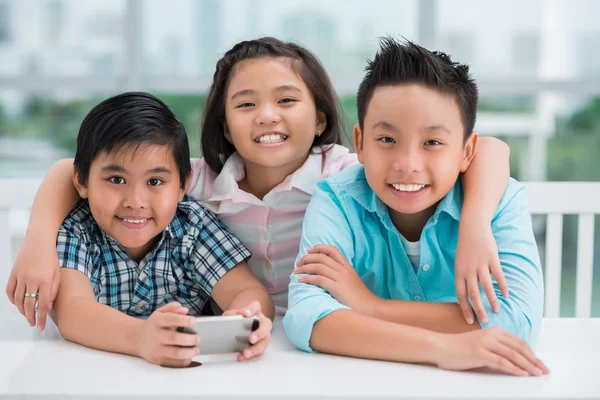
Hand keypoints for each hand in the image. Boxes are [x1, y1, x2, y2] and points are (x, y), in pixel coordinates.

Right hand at [5, 238, 59, 330]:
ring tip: (27, 316)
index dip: (42, 318)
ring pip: (18, 300)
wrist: (39, 241)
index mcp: (46, 280)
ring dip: (22, 310)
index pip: (43, 304)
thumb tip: (48, 307)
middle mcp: (32, 280)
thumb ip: (53, 291)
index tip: (41, 327)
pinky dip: (13, 300)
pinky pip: (10, 291)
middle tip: (33, 324)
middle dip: (31, 317)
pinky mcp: (13, 273)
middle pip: (29, 304)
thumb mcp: (58, 274)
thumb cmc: (51, 258)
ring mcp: (21, 276)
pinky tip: (18, 304)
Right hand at [135, 302, 199, 367]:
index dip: (183, 320)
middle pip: (174, 338)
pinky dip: (185, 361)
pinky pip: (174, 363)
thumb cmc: (155, 325)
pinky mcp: (158, 360)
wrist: (138, 339)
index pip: (170, 319)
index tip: (194, 321)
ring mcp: (156, 349)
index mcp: (157, 321)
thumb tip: (185, 310)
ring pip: (175, 354)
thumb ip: (173, 308)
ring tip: (196, 349)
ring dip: (190, 352)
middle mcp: (155, 336)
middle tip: (197, 338)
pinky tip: (189, 356)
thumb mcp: (161, 312)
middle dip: (190, 339)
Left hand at [223, 300, 271, 361]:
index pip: (256, 306)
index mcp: (255, 311)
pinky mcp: (262, 345)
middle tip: (251, 339)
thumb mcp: (232, 315)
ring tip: (246, 353)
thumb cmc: (238, 320)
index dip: (252, 309)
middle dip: (259, 333)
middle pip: (266, 325)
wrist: (240, 327)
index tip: (245, 314)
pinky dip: (251, 355)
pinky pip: (259, 351)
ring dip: (255, 348)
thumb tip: (228, 319)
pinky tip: (242, 356)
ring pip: (265, 341)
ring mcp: (264, 334)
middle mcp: (262, 322)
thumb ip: (230, 315)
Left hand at [294, 244, 378, 314]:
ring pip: (318, 266)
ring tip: (296, 271)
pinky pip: (319, 279)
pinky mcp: (337, 288)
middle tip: (298, 263)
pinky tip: (301, 281)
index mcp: (347, 267)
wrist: (372, 308)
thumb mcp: (352, 282)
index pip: (332, 250)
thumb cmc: (361, 299)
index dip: (319, 248)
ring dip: (304, 267)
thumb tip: (326, 275)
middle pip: (321, 257)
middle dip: (307, 258)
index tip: (309, 251)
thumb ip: (341, 276)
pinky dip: (307, 278)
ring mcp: (341, 278)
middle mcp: (344, 270)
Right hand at [433, 327, 548, 376]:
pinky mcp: (480, 353)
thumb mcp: (480, 343)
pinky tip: (522, 374)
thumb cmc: (459, 348)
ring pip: (513, 355)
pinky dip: (514, 369)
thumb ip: (496, 347)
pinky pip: (502, 362)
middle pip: (519, 348)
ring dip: (528, 366)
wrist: (440, 346)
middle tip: (544, 370)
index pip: (519, 342)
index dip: (532, 353)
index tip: (540, 363)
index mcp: (493, 330)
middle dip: (534, 360)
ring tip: (537, 373)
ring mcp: (485, 343)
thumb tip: (514, 359)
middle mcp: (491, 334)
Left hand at [455, 219, 507, 323]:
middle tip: (485, 320)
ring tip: (497, 310)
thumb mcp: (460, 264)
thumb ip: (463, 280)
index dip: (465, 308)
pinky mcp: (491, 258)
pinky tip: (506, 295)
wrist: (472, 228)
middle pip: (473, 293)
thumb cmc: (465, 249)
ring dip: (492, 300)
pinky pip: (498, 275)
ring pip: (485, 286)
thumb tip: (464, 298)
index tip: (470, 321)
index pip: (460, 295)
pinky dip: (502, 286)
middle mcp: (468, 270)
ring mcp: (480, 264)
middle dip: (479, 309)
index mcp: (459, 272)